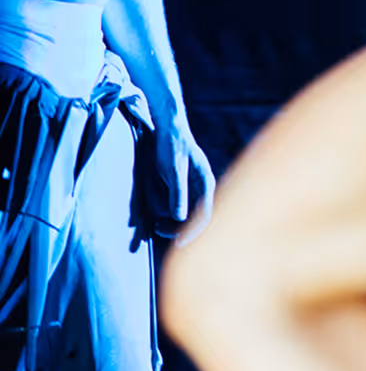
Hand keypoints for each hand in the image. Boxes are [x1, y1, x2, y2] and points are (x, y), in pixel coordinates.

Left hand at [154, 112, 216, 245]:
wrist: (167, 126)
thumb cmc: (173, 144)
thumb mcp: (173, 168)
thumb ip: (178, 192)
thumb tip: (181, 217)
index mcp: (205, 182)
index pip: (205, 213)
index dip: (194, 231)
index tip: (181, 244)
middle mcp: (201, 187)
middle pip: (197, 216)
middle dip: (180, 228)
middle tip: (159, 232)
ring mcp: (191, 187)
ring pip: (186, 213)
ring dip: (172, 222)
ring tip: (154, 226)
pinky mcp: (180, 186)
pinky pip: (177, 206)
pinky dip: (167, 214)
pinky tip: (155, 216)